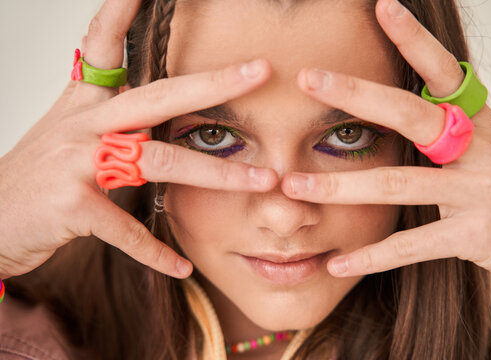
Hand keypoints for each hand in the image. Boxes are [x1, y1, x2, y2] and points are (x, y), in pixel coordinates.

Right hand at [0, 0, 275, 279]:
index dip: (122, 12)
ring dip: (218, 175)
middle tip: (259, 71)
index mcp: (84, 103)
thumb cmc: (38, 178)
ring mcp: (78, 165)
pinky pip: (126, 231)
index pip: (102, 44)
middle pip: (158, 98)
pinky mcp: (73, 207)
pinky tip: (182, 266)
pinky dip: (155, 252)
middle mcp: (84, 126)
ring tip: (264, 180)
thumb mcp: (69, 134)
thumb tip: (156, 109)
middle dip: (212, 84)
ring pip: (160, 162)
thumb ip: (110, 118)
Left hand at [281, 0, 490, 303]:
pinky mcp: (475, 237)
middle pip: (410, 114)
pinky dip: (372, 256)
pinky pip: (412, 245)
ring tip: (291, 186)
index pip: (445, 73)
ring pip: (395, 184)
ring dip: (338, 186)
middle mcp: (479, 152)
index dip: (414, 39)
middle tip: (307, 79)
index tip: (381, 7)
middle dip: (355, 94)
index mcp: (483, 126)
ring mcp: (478, 194)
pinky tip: (336, 262)